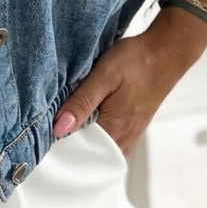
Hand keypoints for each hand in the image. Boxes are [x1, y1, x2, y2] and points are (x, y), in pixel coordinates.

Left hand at [51, 8, 206, 158]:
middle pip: (86, 155)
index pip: (78, 155)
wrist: (166, 52)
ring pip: (96, 147)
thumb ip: (82, 102)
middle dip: (65, 146)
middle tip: (46, 130)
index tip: (40, 139)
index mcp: (114, 131)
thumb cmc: (138, 61)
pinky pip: (105, 139)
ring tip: (61, 123)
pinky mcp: (129, 126)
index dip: (57, 148)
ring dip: (78, 138)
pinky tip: (81, 117)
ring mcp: (127, 135)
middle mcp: (122, 139)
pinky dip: (91, 132)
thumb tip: (58, 128)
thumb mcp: (104, 76)